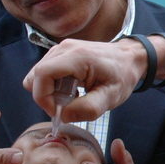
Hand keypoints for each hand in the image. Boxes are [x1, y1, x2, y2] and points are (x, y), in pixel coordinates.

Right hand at [22, 38, 142, 123]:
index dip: (43, 98)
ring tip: (73, 96)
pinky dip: (53, 85)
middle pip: (35, 76)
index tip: (58, 112)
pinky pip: (45, 72)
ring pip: (37, 75)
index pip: (42, 75)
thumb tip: (63, 115)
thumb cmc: (122, 76)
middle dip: (46, 97)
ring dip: (50, 91)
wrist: (129, 59)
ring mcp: (61, 48)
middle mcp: (64, 48)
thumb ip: (88, 109)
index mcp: (76, 57)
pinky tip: (72, 89)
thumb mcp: (111, 97)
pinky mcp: (60, 52)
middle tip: (67, 106)